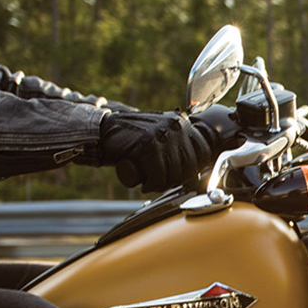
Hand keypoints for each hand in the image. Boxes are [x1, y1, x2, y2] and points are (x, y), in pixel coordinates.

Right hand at [99, 111, 218, 191]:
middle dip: (177, 180)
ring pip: (175, 173)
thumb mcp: (161, 133)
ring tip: (152, 183)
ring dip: (163, 185)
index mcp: (181, 122)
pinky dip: (152, 185)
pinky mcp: (148, 145)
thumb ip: (178, 142)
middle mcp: (175, 126)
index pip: (203, 151)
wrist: (104, 131)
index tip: (183, 177)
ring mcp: (162, 134)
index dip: (195, 169)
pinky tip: (145, 184)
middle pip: (190, 165)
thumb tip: (197, 169)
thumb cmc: (133, 138)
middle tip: (163, 183)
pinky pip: (159, 175)